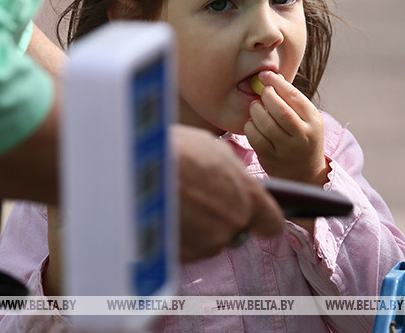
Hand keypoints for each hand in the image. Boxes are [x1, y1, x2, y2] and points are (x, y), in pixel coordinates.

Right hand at [174, 125, 283, 261]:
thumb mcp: (212, 149)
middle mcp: (232, 224)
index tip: (255, 219)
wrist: (133, 168)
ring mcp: (205, 243)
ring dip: (196, 228)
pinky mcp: (181, 255)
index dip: (263, 221)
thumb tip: (232, 180)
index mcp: (247, 197)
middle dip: (219, 219)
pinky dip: (175, 236)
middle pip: (234, 231)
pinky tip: (162, 214)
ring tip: (175, 202)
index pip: (271, 223)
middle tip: (196, 198)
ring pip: (207, 241)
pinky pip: (184, 249)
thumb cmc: (174, 149)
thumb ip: (231, 172)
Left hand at [244, 71, 328, 185]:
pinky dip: (250, 126)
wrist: (306, 173)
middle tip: (261, 91)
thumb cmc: (303, 138)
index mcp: (313, 121)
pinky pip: (255, 137)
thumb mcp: (308, 119)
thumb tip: (272, 78)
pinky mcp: (271, 158)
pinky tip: (253, 123)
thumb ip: (293, 101)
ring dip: (256, 110)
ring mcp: (286, 149)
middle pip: (280, 111)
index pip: (294, 97)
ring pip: (266, 124)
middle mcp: (302, 136)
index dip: (277, 83)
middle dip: (266, 96)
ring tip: (256, 106)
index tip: (265, 75)